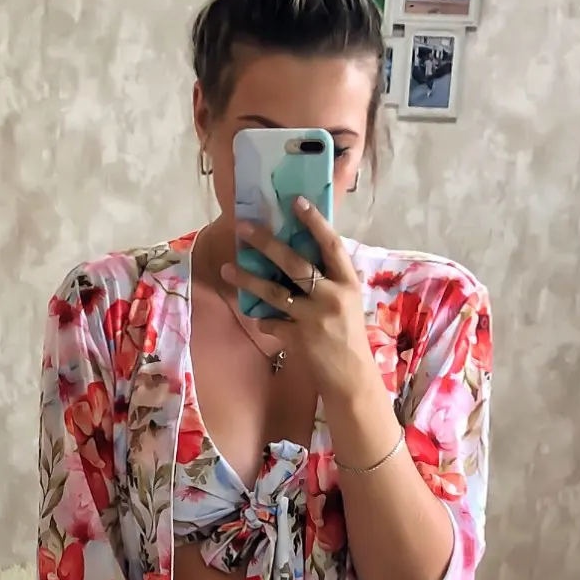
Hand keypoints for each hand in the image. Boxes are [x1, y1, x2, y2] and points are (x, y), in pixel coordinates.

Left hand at [222, 198, 371, 396]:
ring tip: (227, 269)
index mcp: (348, 282)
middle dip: (266, 243)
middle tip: (244, 228)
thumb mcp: (347, 301)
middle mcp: (332, 296)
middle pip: (294, 262)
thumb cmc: (349, 336)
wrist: (352, 378)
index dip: (314, 221)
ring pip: (274, 292)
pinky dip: (263, 320)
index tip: (295, 202)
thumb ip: (329, 280)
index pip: (331, 244)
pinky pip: (271, 323)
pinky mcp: (299, 338)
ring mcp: (314, 317)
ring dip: (248, 280)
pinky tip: (259, 318)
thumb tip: (298, 256)